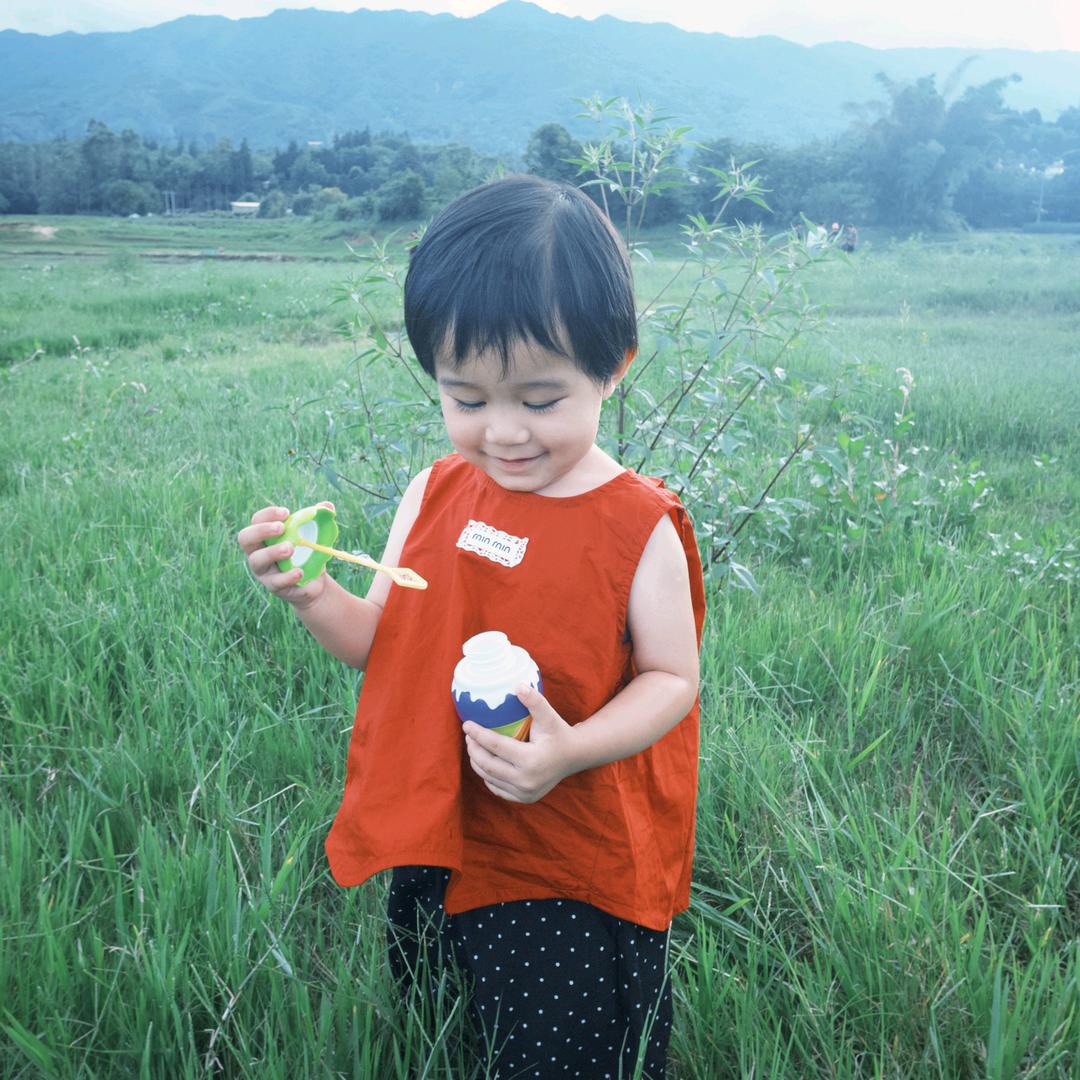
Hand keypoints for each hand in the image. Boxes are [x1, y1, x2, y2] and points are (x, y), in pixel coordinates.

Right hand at [236, 502, 334, 609]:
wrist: (313, 582)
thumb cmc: (307, 553)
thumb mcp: (313, 536)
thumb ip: (318, 519)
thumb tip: (327, 505)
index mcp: (264, 536)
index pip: (256, 520)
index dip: (268, 514)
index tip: (286, 512)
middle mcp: (257, 552)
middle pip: (246, 538)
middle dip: (262, 530)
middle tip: (281, 528)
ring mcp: (263, 570)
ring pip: (257, 560)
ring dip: (272, 552)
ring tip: (290, 548)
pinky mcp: (273, 586)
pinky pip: (276, 582)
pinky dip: (287, 576)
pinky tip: (299, 571)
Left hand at [462, 685, 579, 802]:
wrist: (574, 757)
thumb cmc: (559, 733)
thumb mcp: (549, 716)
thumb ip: (534, 701)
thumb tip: (517, 686)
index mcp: (532, 760)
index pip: (496, 746)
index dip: (478, 734)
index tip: (466, 724)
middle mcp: (527, 781)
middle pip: (488, 764)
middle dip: (473, 749)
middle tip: (468, 735)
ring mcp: (525, 792)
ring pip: (489, 778)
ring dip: (477, 762)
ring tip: (473, 746)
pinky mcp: (523, 798)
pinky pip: (496, 788)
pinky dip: (487, 775)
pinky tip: (484, 762)